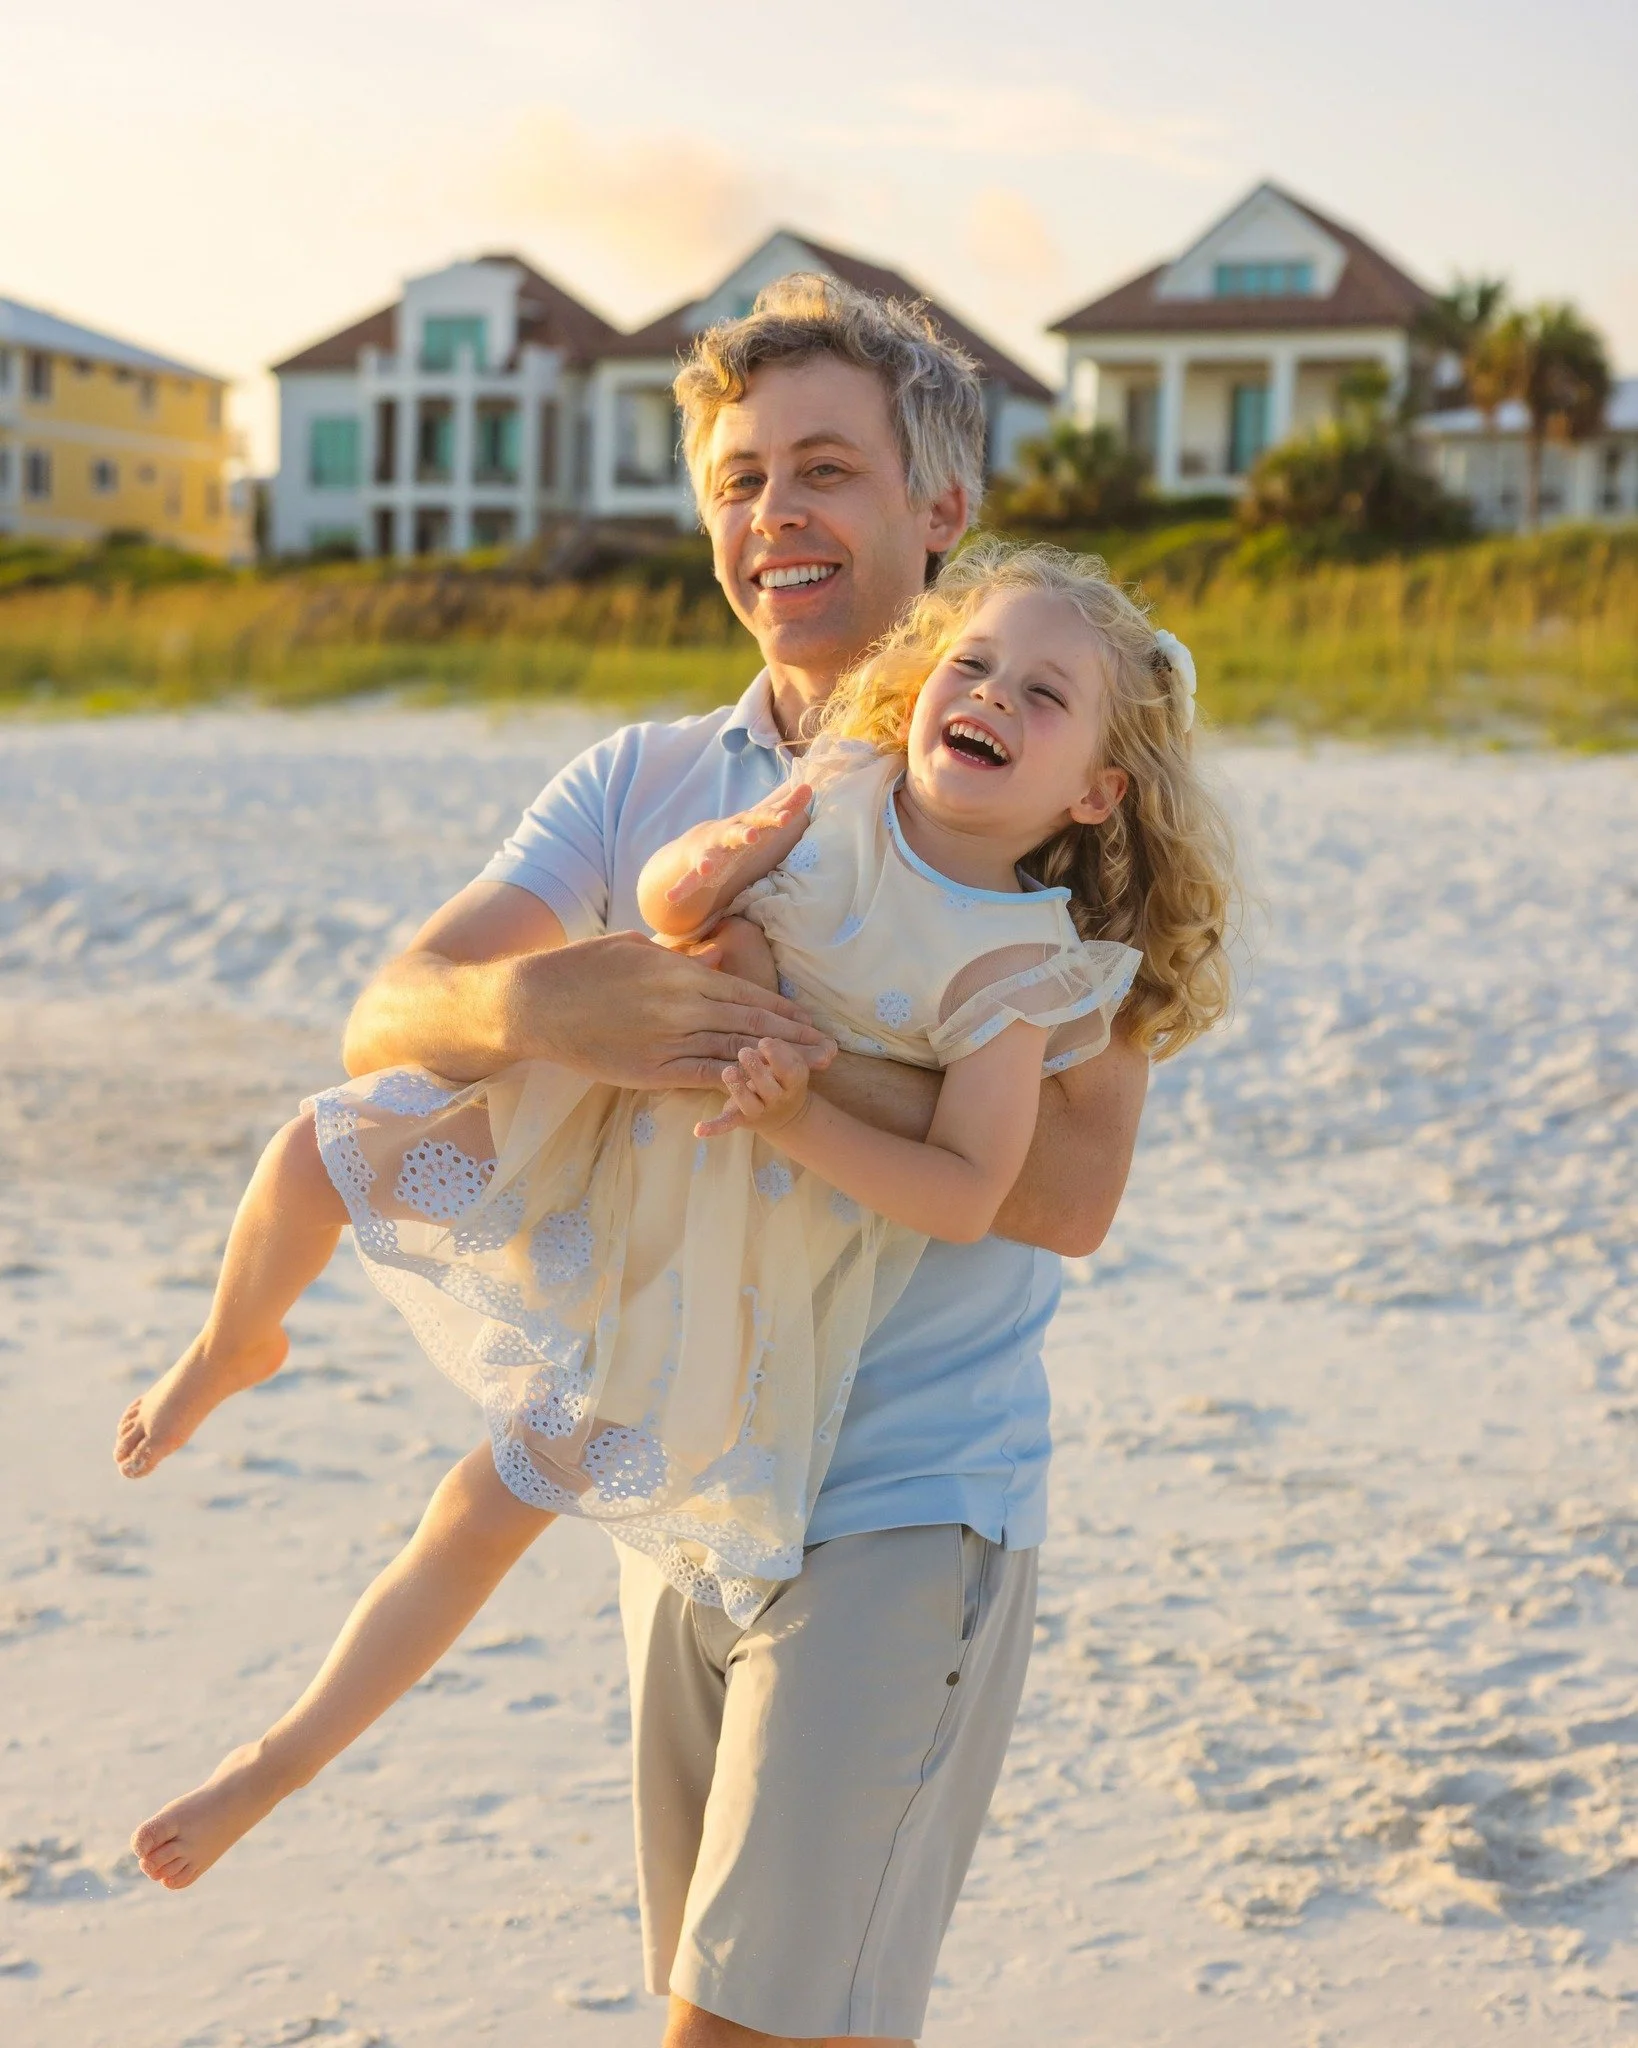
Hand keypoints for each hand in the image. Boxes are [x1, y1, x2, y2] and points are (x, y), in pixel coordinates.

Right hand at [516, 931, 833, 1089]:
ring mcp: (667, 1040)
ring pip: (733, 1051)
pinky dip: (731, 1082)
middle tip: (830, 1051)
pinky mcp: (649, 1070)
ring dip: (774, 1063)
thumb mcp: (635, 948)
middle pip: (751, 1024)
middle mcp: (682, 1006)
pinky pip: (699, 1076)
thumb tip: (713, 961)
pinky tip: (758, 1089)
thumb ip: (679, 957)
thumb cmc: (582, 969)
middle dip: (795, 1039)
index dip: (783, 1010)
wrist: (537, 1004)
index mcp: (681, 973)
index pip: (746, 994)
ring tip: (807, 1072)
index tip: (811, 1021)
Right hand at [663, 785, 812, 911]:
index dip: (774, 817)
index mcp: (744, 823)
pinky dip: (681, 887)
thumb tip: (809, 785)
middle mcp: (725, 834)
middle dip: (743, 833)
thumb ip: (786, 805)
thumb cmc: (740, 832)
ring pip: (708, 856)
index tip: (787, 817)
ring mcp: (709, 851)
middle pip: (735, 832)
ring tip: (706, 869)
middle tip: (752, 835)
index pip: (762, 817)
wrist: (700, 842)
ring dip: (707, 861)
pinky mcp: (696, 870)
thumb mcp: (762, 819)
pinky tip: (671, 897)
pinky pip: (688, 880)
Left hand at [694, 1038, 812, 1137]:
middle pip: (769, 1087)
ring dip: (738, 1088)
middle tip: (744, 1052)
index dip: (778, 1055)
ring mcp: (759, 1110)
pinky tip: (698, 1129)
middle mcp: (778, 1099)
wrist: (786, 1116)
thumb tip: (764, 1040)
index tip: (764, 1041)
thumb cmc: (783, 1076)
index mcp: (794, 1081)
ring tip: (728, 1071)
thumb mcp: (791, 1060)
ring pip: (749, 1103)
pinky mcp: (740, 1118)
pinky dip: (713, 1128)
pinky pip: (727, 1124)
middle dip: (756, 1069)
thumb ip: (781, 1048)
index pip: (790, 1069)